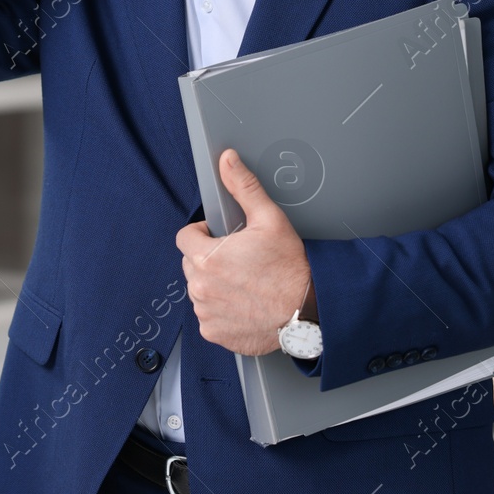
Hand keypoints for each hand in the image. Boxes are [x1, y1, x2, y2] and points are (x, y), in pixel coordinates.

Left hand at [177, 148, 314, 355]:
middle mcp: (201, 288)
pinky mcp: (216, 333)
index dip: (202, 233)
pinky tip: (244, 303)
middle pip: (191, 264)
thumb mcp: (270, 219)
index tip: (220, 237)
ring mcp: (206, 313)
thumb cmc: (291, 268)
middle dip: (209, 259)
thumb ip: (244, 187)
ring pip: (199, 290)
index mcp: (207, 258)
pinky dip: (221, 310)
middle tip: (238, 260)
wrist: (308, 310)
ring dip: (214, 285)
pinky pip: (209, 316)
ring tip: (244, 282)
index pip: (184, 237)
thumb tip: (228, 161)